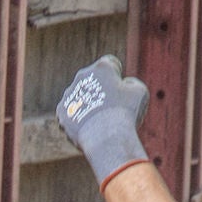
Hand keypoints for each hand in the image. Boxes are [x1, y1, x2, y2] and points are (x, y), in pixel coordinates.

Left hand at [55, 55, 150, 187]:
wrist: (105, 137)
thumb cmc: (125, 113)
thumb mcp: (140, 93)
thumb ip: (131, 84)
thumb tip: (123, 84)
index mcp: (102, 67)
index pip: (111, 64)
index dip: (118, 75)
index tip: (120, 88)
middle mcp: (83, 75)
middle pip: (94, 79)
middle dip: (101, 89)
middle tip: (111, 106)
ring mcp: (70, 93)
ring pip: (81, 95)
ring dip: (88, 103)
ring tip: (100, 120)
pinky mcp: (62, 111)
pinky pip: (72, 111)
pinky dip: (79, 117)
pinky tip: (88, 127)